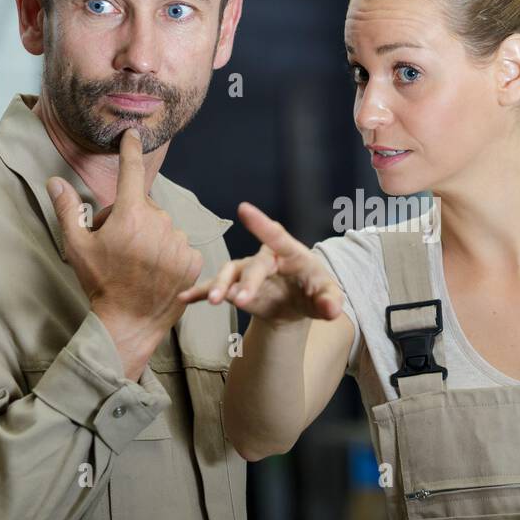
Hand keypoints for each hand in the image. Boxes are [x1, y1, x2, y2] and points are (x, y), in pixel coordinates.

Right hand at [47, 128, 203, 375]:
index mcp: (130, 214)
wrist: (129, 321)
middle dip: (130, 218)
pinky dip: (168, 253)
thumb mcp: (77, 247)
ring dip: (151, 236)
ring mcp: (178, 241)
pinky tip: (155, 271)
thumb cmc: (100, 283)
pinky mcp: (192, 259)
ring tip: (136, 263)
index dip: (130, 150)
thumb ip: (68, 210)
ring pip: (163, 226)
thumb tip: (54, 181)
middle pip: (144, 206)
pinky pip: (179, 245)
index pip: (131, 171)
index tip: (133, 134)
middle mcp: (159, 223)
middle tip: (116, 245)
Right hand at [177, 202, 343, 324]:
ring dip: (222, 286)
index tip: (243, 208)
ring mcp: (247, 271)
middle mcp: (266, 258)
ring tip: (216, 302)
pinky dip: (201, 291)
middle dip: (248, 282)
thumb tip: (333, 310)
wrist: (295, 305)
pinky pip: (215, 287)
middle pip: (255, 266)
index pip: (277, 236)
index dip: (261, 224)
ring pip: (231, 273)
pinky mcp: (235, 287)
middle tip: (241, 300)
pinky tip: (186, 298)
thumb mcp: (327, 297)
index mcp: (290, 254)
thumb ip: (331, 301)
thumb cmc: (313, 292)